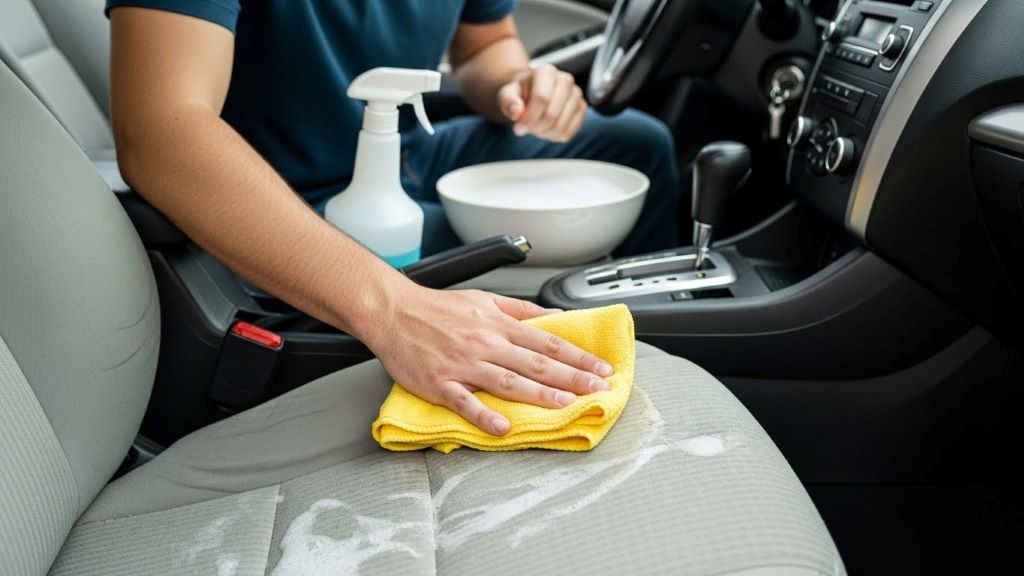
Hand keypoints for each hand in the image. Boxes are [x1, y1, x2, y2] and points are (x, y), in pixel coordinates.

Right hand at [364, 285, 613, 435]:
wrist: (393, 311)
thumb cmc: (437, 308)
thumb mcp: (485, 299)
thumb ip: (522, 311)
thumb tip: (555, 319)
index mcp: (498, 324)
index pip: (548, 342)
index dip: (578, 357)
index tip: (601, 369)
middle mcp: (486, 343)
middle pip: (536, 363)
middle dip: (572, 377)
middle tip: (598, 390)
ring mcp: (463, 364)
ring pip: (508, 381)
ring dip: (540, 394)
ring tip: (566, 404)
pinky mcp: (439, 383)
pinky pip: (464, 401)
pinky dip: (483, 415)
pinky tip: (501, 427)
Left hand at [497, 64, 587, 142]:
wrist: (532, 93)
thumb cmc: (520, 93)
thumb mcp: (507, 94)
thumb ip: (508, 102)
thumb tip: (516, 113)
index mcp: (546, 71)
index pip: (541, 98)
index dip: (529, 117)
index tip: (518, 128)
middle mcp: (566, 80)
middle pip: (551, 114)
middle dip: (535, 127)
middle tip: (526, 127)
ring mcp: (576, 94)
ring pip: (561, 126)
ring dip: (544, 133)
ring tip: (536, 126)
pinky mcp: (582, 109)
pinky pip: (569, 132)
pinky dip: (554, 136)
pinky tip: (547, 129)